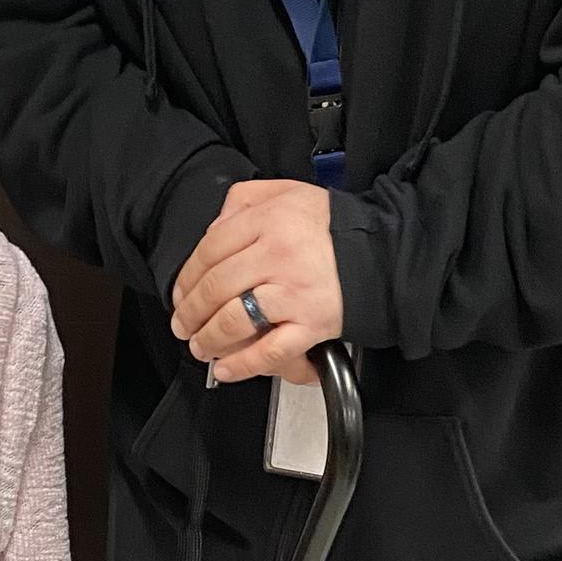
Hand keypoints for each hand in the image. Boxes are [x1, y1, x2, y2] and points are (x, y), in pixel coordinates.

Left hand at [171, 180, 342, 384]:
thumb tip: (214, 225)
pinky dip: (244, 364)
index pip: (210, 250)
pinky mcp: (313, 323)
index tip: (180, 293)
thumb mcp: (287, 192)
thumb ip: (245, 200)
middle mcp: (278, 255)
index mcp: (268, 220)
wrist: (382, 253)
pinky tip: (228, 368)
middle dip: (190, 312)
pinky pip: (270, 350)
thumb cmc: (332, 226)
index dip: (187, 277)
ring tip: (200, 346)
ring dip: (208, 339)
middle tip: (183, 324)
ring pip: (234, 320)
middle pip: (216, 288)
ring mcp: (295, 293)